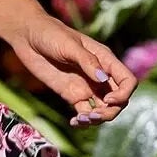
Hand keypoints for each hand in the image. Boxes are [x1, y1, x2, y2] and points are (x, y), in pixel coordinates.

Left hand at [7, 15, 137, 127]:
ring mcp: (86, 86)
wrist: (28, 37)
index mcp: (105, 60)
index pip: (127, 81)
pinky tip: (74, 122)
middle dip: (110, 112)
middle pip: (118, 100)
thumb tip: (103, 79)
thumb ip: (87, 61)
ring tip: (81, 120)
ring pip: (103, 109)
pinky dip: (83, 121)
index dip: (123, 94)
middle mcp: (100, 76)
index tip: (107, 99)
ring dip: (97, 119)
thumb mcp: (70, 45)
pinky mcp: (71, 94)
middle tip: (92, 115)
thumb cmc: (51, 34)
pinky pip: (84, 112)